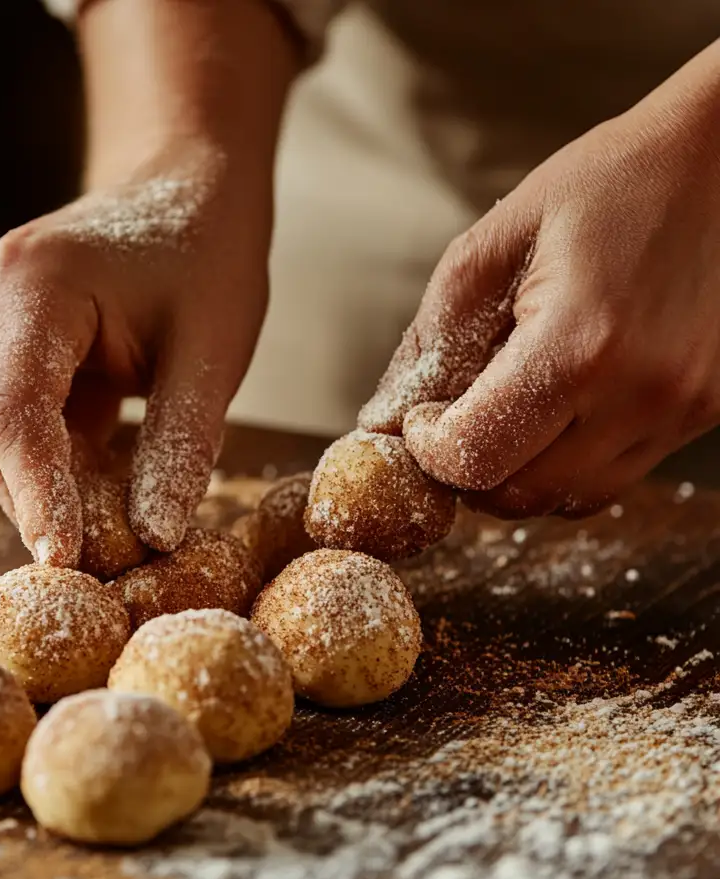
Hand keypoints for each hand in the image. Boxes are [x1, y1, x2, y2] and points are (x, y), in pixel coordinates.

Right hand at [0, 143, 271, 562]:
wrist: (182, 184)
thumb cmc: (205, 253)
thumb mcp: (213, 352)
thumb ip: (179, 445)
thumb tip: (153, 538)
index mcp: (32, 286)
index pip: (16, 416)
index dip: (38, 497)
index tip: (66, 562)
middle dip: (48, 506)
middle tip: (111, 567)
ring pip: (3, 440)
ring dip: (55, 491)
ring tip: (120, 532)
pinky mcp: (1, 343)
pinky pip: (21, 425)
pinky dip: (61, 465)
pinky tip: (110, 488)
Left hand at [360, 43, 719, 517]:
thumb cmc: (604, 186)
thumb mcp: (492, 244)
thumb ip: (430, 342)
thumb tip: (383, 421)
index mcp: (580, 343)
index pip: (476, 457)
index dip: (430, 450)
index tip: (422, 416)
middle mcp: (641, 394)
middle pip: (518, 496)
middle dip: (466, 470)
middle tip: (450, 422)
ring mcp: (681, 411)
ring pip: (565, 501)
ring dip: (514, 475)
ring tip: (503, 411)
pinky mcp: (702, 415)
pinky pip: (609, 480)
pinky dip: (563, 466)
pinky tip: (554, 411)